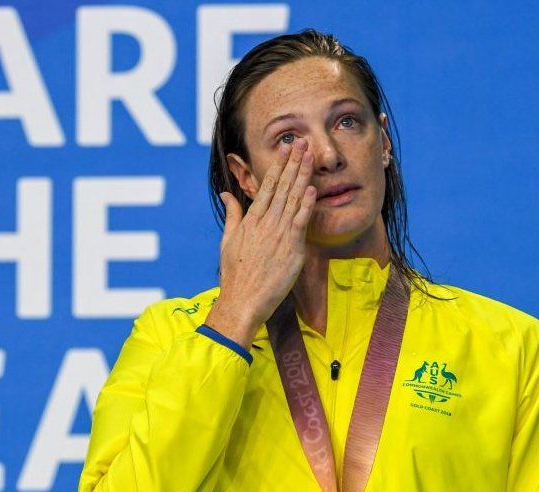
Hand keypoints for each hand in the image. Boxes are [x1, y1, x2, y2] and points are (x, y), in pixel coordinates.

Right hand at [204, 139, 316, 348]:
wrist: (242, 301)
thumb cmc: (235, 274)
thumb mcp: (228, 241)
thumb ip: (232, 215)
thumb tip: (226, 195)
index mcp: (250, 221)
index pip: (266, 187)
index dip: (278, 166)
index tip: (286, 150)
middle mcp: (265, 224)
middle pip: (281, 187)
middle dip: (293, 163)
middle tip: (302, 143)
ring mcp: (278, 235)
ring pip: (293, 200)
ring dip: (302, 176)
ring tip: (310, 157)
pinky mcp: (291, 249)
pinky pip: (300, 222)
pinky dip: (306, 205)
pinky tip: (311, 188)